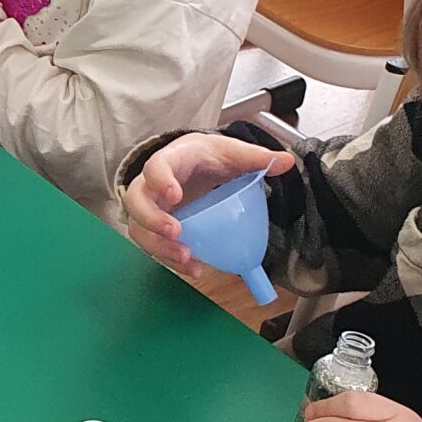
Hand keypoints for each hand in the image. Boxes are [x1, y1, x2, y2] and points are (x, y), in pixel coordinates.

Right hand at [122, 134, 298, 277]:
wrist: (192, 162)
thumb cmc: (206, 156)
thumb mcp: (229, 152)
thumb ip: (255, 157)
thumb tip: (285, 162)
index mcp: (169, 161)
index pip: (155, 168)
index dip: (160, 181)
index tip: (175, 195)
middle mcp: (150, 186)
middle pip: (135, 202)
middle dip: (152, 220)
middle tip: (176, 233)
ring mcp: (150, 209)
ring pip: (140, 230)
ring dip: (159, 247)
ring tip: (186, 258)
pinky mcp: (155, 228)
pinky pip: (154, 246)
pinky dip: (171, 260)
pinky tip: (195, 269)